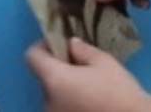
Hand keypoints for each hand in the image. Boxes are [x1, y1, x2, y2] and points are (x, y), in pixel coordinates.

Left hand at [26, 38, 147, 111]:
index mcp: (54, 80)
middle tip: (82, 65)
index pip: (31, 56)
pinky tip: (91, 101)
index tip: (61, 45)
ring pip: (54, 95)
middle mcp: (47, 101)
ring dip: (66, 87)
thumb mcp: (104, 62)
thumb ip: (82, 50)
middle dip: (60, 69)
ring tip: (90, 86)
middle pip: (45, 77)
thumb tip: (71, 44)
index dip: (43, 46)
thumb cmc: (118, 91)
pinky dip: (71, 102)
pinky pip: (62, 107)